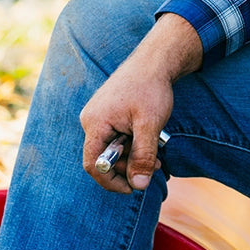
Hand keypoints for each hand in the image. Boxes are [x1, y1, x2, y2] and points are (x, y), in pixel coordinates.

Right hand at [80, 65, 174, 193]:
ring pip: (113, 148)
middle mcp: (91, 120)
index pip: (93, 164)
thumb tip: (138, 185)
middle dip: (129, 167)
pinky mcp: (109, 114)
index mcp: (95, 123)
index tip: (132, 188)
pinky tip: (149, 140)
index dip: (110, 181)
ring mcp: (99, 116)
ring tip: (157, 156)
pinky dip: (133, 144)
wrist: (155, 61)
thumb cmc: (151, 89)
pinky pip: (116, 137)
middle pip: (104, 157)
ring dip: (134, 156)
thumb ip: (143, 156)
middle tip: (155, 167)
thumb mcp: (150, 125)